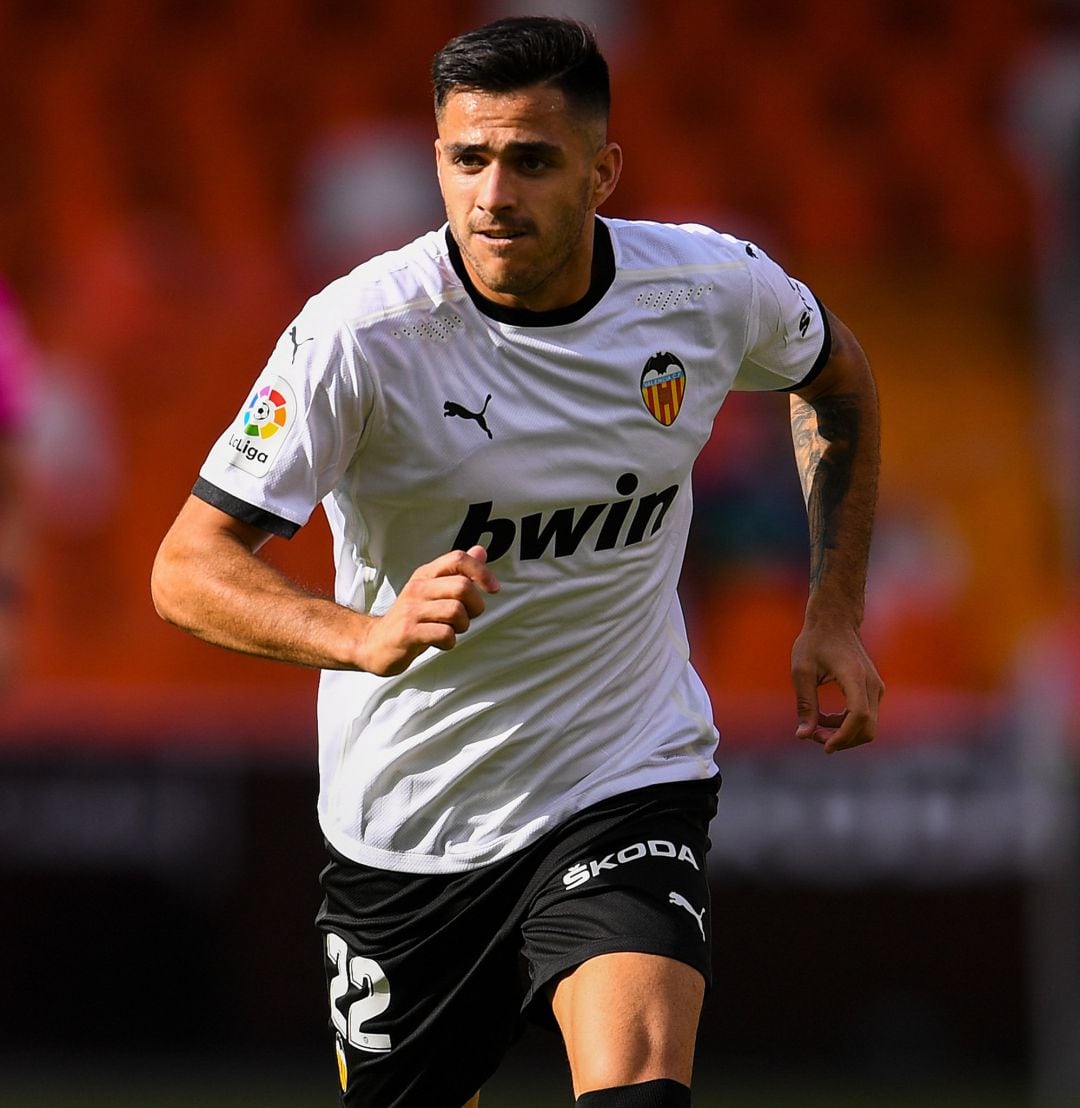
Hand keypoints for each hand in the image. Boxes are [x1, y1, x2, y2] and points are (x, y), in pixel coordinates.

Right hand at [358, 545, 499, 676]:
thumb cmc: (410, 618)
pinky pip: (444, 634)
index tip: (493, 588)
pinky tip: (440, 642)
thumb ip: (457, 573)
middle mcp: (417, 588)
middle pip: (463, 587)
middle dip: (475, 607)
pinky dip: (450, 642)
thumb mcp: (432, 591)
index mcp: (425, 575)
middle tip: (466, 617)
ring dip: (462, 626)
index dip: (482, 571)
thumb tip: (480, 551)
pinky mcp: (407, 633)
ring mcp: (411, 610)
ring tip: (451, 630)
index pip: (458, 558)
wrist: (373, 643)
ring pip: (456, 611)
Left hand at [790, 621, 882, 752]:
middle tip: (814, 736)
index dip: (843, 736)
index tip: (823, 745)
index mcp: (855, 676)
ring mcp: (876, 687)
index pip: (858, 716)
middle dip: (842, 740)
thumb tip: (803, 735)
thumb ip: (805, 704)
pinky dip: (848, 724)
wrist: (835, 620)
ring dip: (844, 734)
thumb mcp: (802, 671)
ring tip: (816, 727)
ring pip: (869, 726)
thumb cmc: (815, 642)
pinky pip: (867, 717)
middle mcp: (872, 684)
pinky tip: (826, 719)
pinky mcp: (874, 690)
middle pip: (867, 728)